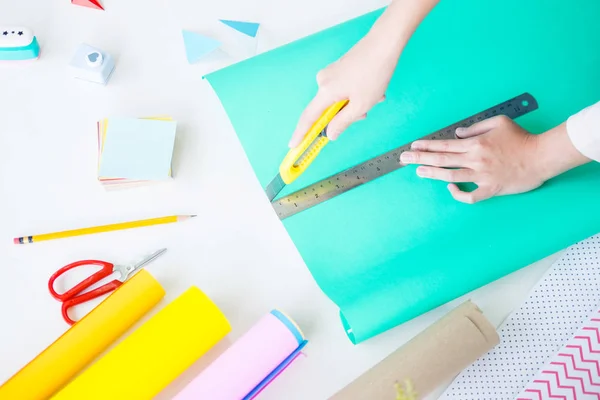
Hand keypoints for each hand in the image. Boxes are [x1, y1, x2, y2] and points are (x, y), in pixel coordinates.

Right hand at [287, 0, 442, 147]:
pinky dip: (357, 94)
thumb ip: (343, 122)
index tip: (294, 145)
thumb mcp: (360, 105)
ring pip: (339, 100)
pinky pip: (344, 89)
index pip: (308, 118)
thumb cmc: (374, 73)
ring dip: (356, 104)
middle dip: (346, 115)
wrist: (384, 43)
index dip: (301, 133)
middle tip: (365, 113)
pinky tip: (373, 89)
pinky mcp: (339, 69)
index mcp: (326, 92)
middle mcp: (324, 81)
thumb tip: (330, 134)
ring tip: (375, 97)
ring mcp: (331, 73)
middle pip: (328, 109)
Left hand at [399, 116, 547, 203]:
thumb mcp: (499, 123)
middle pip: (442, 159)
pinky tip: (450, 189)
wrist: (541, 157)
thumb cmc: (522, 138)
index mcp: (476, 144)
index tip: (413, 146)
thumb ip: (476, 127)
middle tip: (403, 159)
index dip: (426, 146)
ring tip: (418, 172)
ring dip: (432, 174)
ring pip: (451, 176)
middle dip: (420, 158)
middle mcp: (475, 160)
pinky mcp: (490, 189)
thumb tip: (458, 133)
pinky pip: (470, 196)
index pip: (445, 144)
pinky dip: (458, 194)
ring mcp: (482, 176)